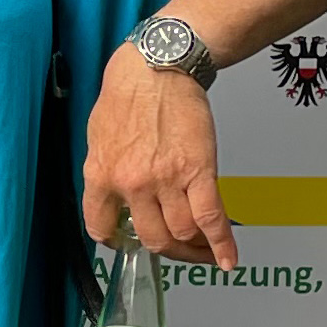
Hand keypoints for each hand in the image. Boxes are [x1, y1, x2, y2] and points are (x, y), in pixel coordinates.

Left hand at [81, 47, 235, 269]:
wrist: (158, 67)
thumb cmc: (129, 94)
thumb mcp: (99, 137)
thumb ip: (106, 171)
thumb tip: (115, 198)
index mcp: (101, 175)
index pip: (101, 228)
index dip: (116, 241)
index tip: (127, 242)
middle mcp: (131, 184)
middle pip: (152, 238)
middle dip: (167, 249)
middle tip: (178, 247)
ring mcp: (166, 180)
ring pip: (181, 233)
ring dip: (194, 248)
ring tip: (203, 248)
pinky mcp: (198, 171)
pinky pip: (210, 218)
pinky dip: (221, 245)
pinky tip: (227, 259)